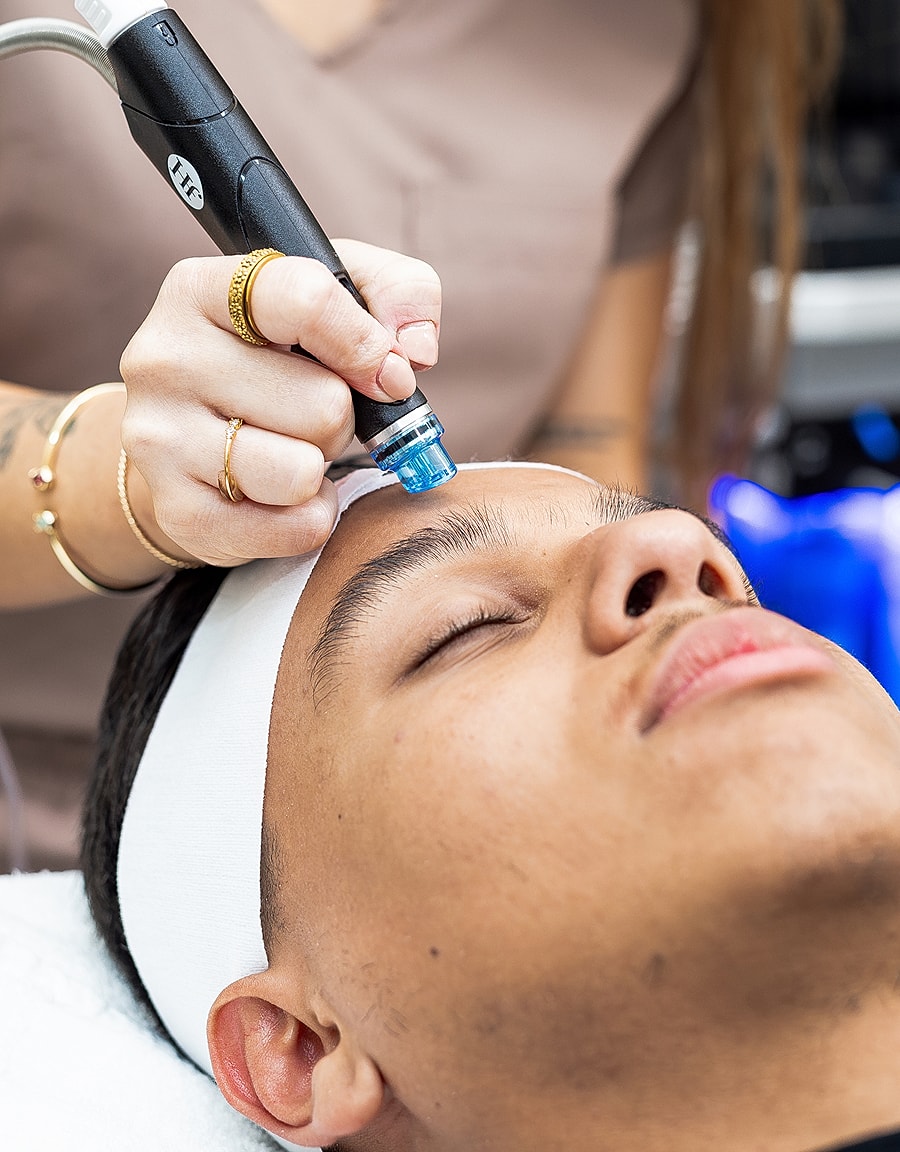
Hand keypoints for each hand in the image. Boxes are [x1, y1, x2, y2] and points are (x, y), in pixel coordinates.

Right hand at [119, 240, 440, 564]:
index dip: (366, 344)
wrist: (187, 441)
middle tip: (306, 414)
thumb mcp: (335, 298)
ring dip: (320, 469)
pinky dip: (309, 518)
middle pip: (323, 403)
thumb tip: (416, 351)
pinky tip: (278, 495)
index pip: (305, 300)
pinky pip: (296, 528)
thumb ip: (399, 292)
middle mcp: (165, 358)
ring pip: (304, 472)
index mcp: (202, 289)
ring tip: (288, 450)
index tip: (385, 372)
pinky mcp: (179, 512)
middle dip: (340, 417)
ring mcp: (161, 439)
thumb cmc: (276, 361)